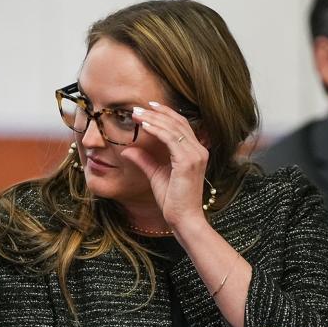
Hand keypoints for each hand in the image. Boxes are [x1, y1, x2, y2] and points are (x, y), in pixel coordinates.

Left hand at [123, 102, 210, 227]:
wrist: (183, 219)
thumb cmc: (173, 201)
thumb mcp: (155, 175)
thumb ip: (144, 160)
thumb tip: (127, 150)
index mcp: (194, 152)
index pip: (180, 125)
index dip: (165, 114)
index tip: (147, 107)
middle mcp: (199, 150)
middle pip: (178, 123)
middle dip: (157, 113)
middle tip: (137, 107)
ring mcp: (195, 155)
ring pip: (173, 128)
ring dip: (153, 119)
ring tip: (137, 114)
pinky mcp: (188, 161)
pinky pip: (170, 139)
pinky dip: (156, 130)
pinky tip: (143, 126)